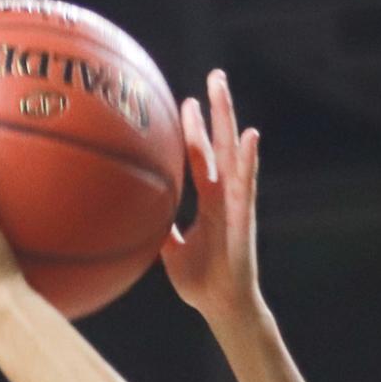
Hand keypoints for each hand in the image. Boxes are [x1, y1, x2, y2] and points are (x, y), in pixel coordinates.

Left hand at [161, 69, 262, 324]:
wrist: (221, 304)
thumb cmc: (199, 282)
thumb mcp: (169, 252)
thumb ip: (158, 229)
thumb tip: (131, 215)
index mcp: (208, 200)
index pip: (200, 157)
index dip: (193, 130)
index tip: (186, 103)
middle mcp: (224, 193)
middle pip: (220, 143)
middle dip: (217, 110)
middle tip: (214, 77)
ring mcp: (236, 201)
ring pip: (232, 152)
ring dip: (228, 119)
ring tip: (222, 87)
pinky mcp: (245, 215)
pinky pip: (247, 183)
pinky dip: (248, 159)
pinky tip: (250, 136)